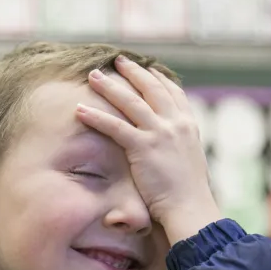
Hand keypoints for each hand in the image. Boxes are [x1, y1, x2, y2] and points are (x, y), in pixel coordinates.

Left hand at [75, 56, 220, 243]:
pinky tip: (79, 109)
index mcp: (189, 126)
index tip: (147, 68)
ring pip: (131, 102)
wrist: (191, 208)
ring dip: (109, 86)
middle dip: (133, 72)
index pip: (173, 93)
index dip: (158, 78)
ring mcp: (160, 134)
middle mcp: (176, 124)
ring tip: (93, 75)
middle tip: (117, 60)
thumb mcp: (188, 163)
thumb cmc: (188, 195)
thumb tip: (171, 149)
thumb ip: (178, 148)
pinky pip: (115, 126)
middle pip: (151, 89)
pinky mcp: (143, 148)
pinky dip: (95, 116)